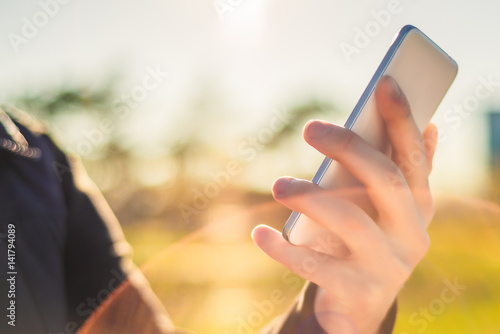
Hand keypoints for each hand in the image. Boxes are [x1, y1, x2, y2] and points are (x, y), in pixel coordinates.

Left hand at [252, 76, 437, 332]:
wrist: (361, 307)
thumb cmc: (371, 242)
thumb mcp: (389, 210)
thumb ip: (405, 172)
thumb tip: (430, 127)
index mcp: (419, 207)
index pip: (414, 157)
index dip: (402, 119)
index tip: (385, 82)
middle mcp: (411, 234)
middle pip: (385, 180)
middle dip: (349, 147)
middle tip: (311, 128)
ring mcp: (385, 265)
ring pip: (348, 220)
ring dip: (310, 196)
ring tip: (278, 184)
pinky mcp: (355, 291)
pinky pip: (314, 265)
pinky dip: (283, 248)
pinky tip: (259, 234)